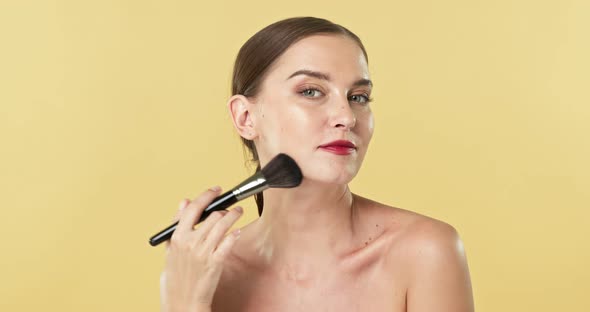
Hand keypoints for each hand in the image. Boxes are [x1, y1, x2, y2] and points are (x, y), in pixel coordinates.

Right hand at [160, 186, 242, 311]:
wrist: (182, 301)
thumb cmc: (176, 276)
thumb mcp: (171, 249)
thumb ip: (177, 224)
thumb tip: (184, 202)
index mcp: (177, 237)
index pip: (193, 208)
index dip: (206, 195)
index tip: (216, 190)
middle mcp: (190, 242)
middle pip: (212, 215)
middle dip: (225, 208)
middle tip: (231, 206)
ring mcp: (203, 252)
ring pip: (223, 225)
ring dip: (234, 216)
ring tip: (238, 213)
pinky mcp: (215, 262)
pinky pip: (229, 242)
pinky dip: (235, 234)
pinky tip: (238, 231)